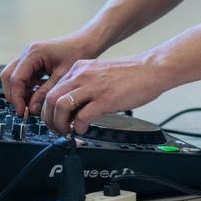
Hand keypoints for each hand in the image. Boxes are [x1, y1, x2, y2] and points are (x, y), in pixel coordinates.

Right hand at [1, 35, 97, 115]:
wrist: (85, 43)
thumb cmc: (77, 54)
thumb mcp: (62, 76)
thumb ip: (45, 92)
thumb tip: (31, 109)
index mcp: (34, 53)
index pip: (16, 78)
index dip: (17, 97)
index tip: (22, 111)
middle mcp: (27, 53)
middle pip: (8, 76)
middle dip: (14, 95)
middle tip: (22, 111)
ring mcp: (28, 57)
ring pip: (14, 77)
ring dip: (20, 92)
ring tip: (30, 106)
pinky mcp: (33, 62)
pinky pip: (23, 77)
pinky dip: (27, 89)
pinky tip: (36, 98)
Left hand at [38, 54, 169, 134]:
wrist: (152, 69)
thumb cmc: (131, 74)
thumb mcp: (100, 74)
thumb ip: (85, 86)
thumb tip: (74, 108)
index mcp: (79, 69)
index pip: (52, 89)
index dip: (49, 108)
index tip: (53, 119)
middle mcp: (82, 75)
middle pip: (50, 98)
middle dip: (49, 118)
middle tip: (55, 129)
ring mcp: (93, 87)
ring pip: (60, 106)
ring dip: (59, 124)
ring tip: (67, 131)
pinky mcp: (105, 99)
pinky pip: (82, 116)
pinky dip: (78, 127)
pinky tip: (83, 130)